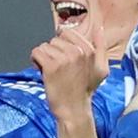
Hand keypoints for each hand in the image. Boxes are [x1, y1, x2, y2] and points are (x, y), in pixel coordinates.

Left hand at [32, 5, 107, 121]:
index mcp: (89, 50)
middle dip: (53, 52)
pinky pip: (36, 53)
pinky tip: (42, 72)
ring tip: (51, 71)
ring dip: (44, 58)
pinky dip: (35, 61)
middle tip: (58, 68)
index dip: (62, 45)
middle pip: (54, 40)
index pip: (67, 33)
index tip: (64, 59)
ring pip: (44, 46)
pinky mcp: (51, 66)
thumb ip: (101, 47)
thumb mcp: (101, 69)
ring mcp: (64, 58)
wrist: (74, 110)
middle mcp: (78, 51)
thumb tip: (100, 28)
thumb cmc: (85, 90)